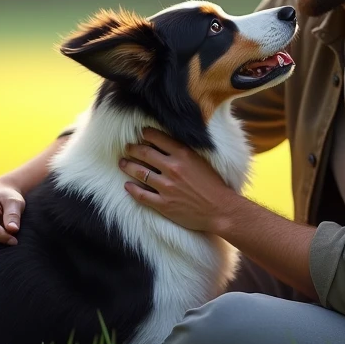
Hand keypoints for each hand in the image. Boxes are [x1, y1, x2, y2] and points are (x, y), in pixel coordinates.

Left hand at [119, 128, 237, 234]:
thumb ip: (184, 152)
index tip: (141, 134)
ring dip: (128, 166)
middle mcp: (172, 168)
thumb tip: (167, 144)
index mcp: (183, 154)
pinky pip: (141, 195)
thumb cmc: (214, 185)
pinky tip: (127, 185)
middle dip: (132, 149)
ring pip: (140, 173)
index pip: (157, 138)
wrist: (221, 210)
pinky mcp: (164, 204)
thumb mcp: (201, 160)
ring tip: (122, 163)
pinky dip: (132, 189)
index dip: (145, 134)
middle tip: (127, 148)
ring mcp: (166, 187)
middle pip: (144, 153)